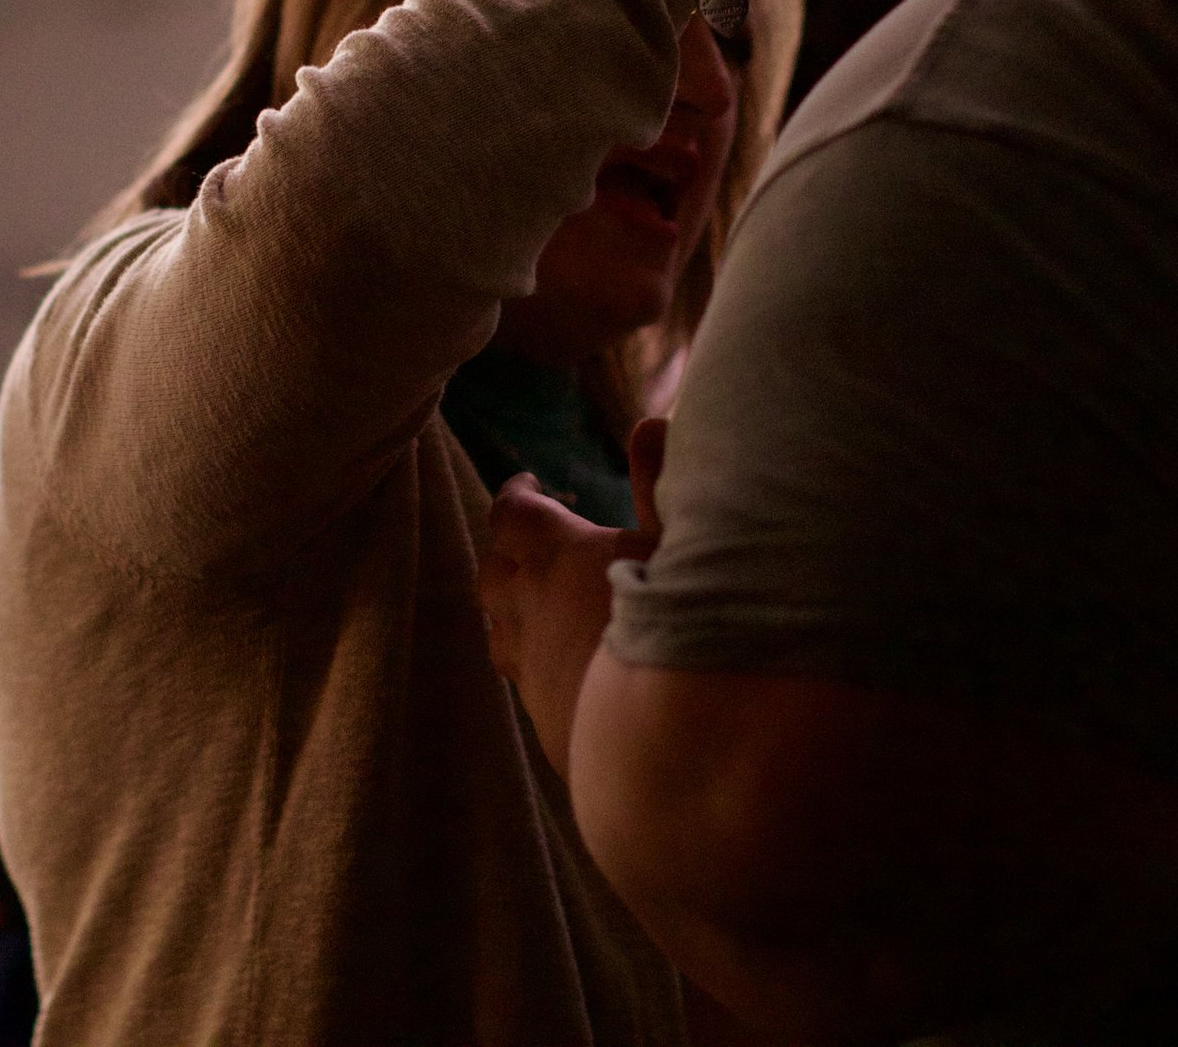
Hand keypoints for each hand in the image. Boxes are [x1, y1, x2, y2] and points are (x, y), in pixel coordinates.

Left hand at [480, 421, 669, 776]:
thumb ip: (661, 482)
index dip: (516, 494)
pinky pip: (517, 671)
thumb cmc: (685, 632)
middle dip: (507, 546)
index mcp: (557, 556)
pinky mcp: (540, 715)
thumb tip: (648, 423)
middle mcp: (527, 609)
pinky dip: (529, 650)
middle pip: (492, 567)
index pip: (511, 512)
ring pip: (496, 623)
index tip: (530, 485)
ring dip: (510, 601)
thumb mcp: (684, 547)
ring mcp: (529, 667)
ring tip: (541, 593)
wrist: (671, 753)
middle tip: (534, 537)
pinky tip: (565, 656)